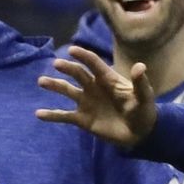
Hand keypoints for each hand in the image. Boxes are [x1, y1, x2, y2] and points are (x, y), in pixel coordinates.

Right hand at [38, 45, 156, 146]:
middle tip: (57, 64)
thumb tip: (140, 67)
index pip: (94, 64)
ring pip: (67, 91)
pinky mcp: (82, 119)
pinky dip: (52, 115)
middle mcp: (93, 87)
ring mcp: (86, 102)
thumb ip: (140, 83)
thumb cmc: (144, 111)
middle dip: (68, 68)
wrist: (140, 133)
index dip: (84, 56)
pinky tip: (38, 114)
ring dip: (54, 85)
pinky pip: (64, 116)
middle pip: (78, 74)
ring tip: (41, 81)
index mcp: (107, 79)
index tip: (72, 50)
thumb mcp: (144, 97)